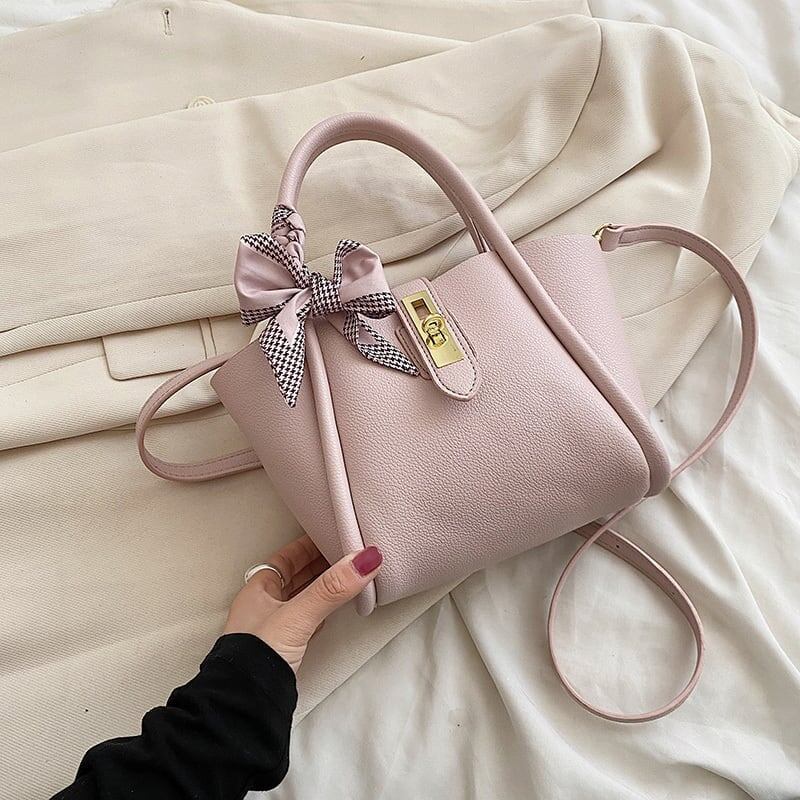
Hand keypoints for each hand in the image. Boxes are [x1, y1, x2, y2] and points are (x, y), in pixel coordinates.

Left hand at [223, 535, 382, 671]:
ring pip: (301, 599)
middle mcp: (264, 606)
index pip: (286, 558)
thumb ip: (331, 588)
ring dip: (322, 588)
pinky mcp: (284, 650)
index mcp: (258, 590)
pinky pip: (306, 620)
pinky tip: (332, 612)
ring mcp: (273, 629)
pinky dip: (321, 611)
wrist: (243, 705)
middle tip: (346, 553)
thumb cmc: (257, 656)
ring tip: (346, 577)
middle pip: (295, 576)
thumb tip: (365, 558)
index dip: (308, 545)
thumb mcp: (298, 615)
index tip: (331, 535)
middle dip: (320, 564)